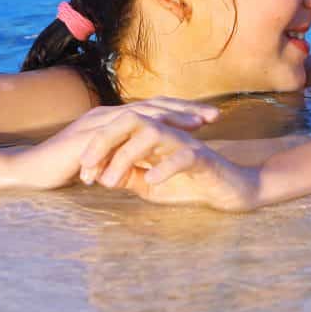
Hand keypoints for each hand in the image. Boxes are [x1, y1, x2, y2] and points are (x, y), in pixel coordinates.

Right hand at [8, 97, 219, 190]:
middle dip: (187, 110)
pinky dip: (146, 131)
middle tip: (216, 115)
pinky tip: (166, 135)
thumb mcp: (101, 162)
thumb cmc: (62, 169)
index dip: (181, 113)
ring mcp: (99, 121)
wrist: (27, 171)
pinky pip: (124, 130)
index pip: (153, 111)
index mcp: (114, 119)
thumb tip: (143, 165)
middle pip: (156, 106)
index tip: (208, 119)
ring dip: (174, 116)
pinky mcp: (90, 135)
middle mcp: (109, 114)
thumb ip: (120, 159)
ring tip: (200, 123)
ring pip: (144, 113)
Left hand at [77, 113, 260, 211]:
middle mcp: (167, 133)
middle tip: (87, 168)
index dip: (96, 149)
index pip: (118, 129)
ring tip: (110, 183)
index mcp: (151, 137)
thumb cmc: (189, 185)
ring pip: (152, 133)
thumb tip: (101, 174)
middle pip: (131, 119)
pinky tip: (150, 181)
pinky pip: (182, 156)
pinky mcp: (203, 157)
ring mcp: (185, 142)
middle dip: (104, 140)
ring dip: (126, 156)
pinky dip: (164, 167)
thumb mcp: (148, 185)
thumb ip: (127, 176)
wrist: (228, 192)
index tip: (82, 174)